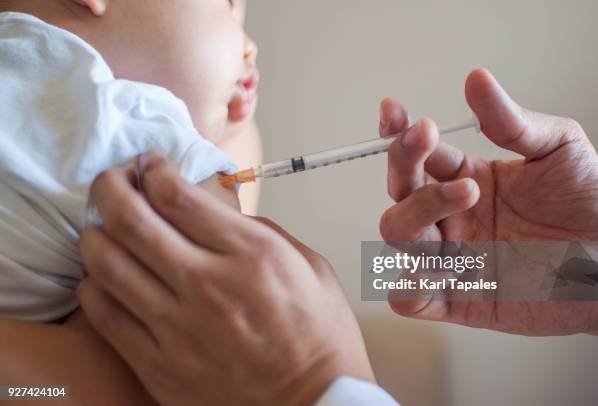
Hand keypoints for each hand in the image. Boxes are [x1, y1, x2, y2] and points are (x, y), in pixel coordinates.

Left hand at [77, 152, 372, 405]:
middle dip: (110, 188)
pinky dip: (93, 287)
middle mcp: (209, 285)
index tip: (148, 163)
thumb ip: (262, 231)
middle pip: (132, 220)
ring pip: (107, 264)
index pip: (178, 196)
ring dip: (95, 234)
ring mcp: (178, 328)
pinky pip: (105, 315)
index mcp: (251, 254)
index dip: (152, 170)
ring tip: (101, 226)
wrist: (313, 404)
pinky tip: (101, 278)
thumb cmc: (319, 338)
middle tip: (110, 180)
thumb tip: (219, 215)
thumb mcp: (310, 266)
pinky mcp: (160, 364)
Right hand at [379, 68, 597, 336]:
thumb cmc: (593, 205)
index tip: (394, 112)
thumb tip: (476, 80)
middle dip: (404, 162)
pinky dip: (407, 286)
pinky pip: (409, 297)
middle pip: (399, 191)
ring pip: (397, 237)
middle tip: (428, 138)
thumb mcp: (558, 148)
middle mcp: (452, 217)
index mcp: (466, 179)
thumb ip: (511, 121)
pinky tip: (443, 267)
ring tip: (467, 192)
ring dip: (417, 211)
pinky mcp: (458, 301)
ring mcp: (452, 258)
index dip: (397, 133)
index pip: (417, 155)